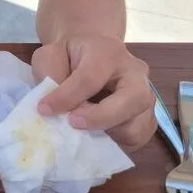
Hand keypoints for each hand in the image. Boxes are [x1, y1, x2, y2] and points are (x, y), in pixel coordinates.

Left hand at [31, 35, 154, 150]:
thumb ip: (50, 76)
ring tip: (83, 129)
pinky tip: (96, 134)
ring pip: (137, 125)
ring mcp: (147, 96)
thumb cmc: (70, 55)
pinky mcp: (148, 116)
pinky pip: (138, 138)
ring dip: (107, 134)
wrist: (93, 50)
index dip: (66, 98)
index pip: (90, 79)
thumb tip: (53, 108)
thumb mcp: (51, 55)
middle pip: (132, 99)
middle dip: (100, 118)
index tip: (44, 109)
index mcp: (108, 53)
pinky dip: (116, 143)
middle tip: (72, 123)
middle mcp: (135, 73)